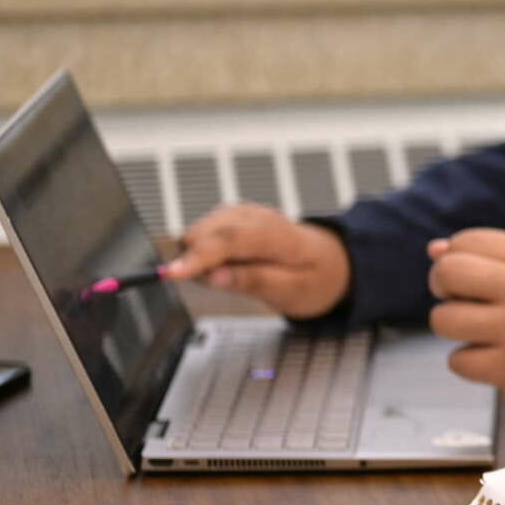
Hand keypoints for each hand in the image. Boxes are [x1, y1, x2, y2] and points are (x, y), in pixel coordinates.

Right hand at [164, 204, 349, 318]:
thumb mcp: (293, 292)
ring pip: (200, 229)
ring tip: (234, 273)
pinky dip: (206, 249)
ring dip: (202, 255)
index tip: (172, 273)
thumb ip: (254, 282)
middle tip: (221, 282)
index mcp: (277, 235)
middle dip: (197, 259)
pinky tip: (228, 263)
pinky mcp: (235, 217)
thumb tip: (213, 277)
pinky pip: (206, 230)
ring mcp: (246, 213)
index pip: (230, 238)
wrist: (332, 262)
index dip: (198, 256)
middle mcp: (258, 216)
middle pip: (206, 230)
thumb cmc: (315, 278)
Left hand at [427, 229, 504, 407]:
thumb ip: (489, 252)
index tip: (469, 275)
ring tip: (475, 328)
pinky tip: (488, 354)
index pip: (465, 242)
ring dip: (452, 325)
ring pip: (443, 320)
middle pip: (447, 274)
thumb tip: (434, 250)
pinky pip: (457, 361)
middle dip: (442, 286)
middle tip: (458, 298)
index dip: (456, 257)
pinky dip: (467, 360)